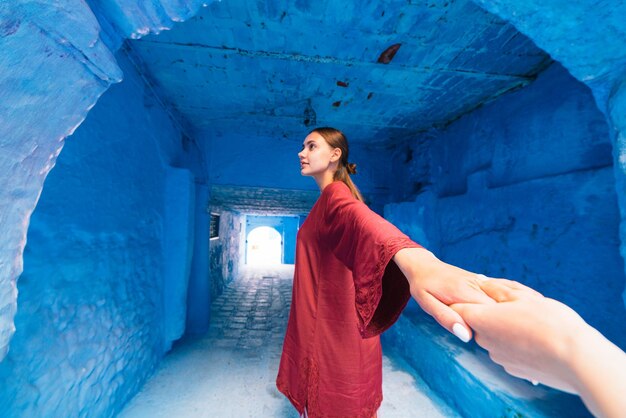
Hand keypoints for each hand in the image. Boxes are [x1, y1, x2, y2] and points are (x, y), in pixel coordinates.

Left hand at [393, 248, 495, 341]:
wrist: (424, 265)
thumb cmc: (423, 286)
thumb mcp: (426, 303)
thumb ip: (445, 318)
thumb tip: (467, 336)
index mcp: (463, 291)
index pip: (489, 313)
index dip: (492, 327)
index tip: (488, 337)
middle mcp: (476, 284)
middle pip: (500, 308)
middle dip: (499, 322)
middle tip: (492, 334)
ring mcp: (481, 281)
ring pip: (503, 301)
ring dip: (502, 313)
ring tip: (495, 323)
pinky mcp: (483, 281)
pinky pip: (499, 294)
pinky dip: (501, 304)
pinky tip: (497, 313)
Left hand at [450, 279, 589, 392]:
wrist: (576, 359)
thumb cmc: (550, 321)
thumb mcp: (522, 296)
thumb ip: (496, 288)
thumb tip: (481, 282)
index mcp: (481, 319)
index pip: (457, 308)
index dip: (466, 299)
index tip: (483, 294)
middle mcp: (484, 341)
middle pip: (479, 322)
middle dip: (492, 312)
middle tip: (519, 305)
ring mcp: (498, 358)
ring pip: (495, 337)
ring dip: (507, 328)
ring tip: (534, 322)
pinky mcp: (513, 369)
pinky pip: (509, 351)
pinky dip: (518, 344)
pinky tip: (539, 339)